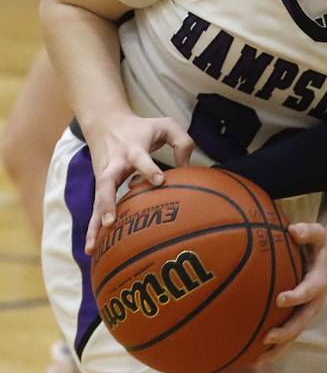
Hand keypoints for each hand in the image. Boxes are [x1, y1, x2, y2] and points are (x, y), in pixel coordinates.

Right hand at [83, 113, 193, 253]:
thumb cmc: (142, 128)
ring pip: (96, 201)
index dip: (149, 169)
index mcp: (133, 149)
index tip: (160, 180)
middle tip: (111, 221)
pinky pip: (95, 209)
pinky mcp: (99, 187)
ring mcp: (104, 176)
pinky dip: (93, 228)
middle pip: (106, 182)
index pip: (141, 159)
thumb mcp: (166, 125)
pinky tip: (93, 249)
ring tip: (93, 247)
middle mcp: (115, 164)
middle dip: (108, 202)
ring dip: (95, 223)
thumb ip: (182, 142)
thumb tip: (187, 169)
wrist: (106, 123)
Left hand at [256, 222, 326, 362]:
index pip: (310, 291)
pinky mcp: (300, 316)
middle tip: (267, 337)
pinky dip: (274, 348)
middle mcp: (315, 301)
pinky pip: (288, 335)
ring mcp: (308, 311)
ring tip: (256, 359)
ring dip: (278, 348)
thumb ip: (308, 231)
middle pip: (302, 321)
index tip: (280, 300)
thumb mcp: (319, 233)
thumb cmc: (321, 245)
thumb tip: (293, 230)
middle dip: (286, 332)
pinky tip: (253, 357)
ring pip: (295, 334)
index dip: (297, 296)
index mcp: (320, 280)